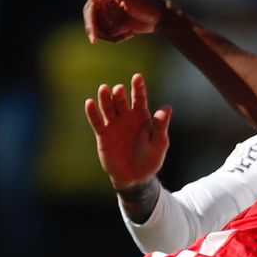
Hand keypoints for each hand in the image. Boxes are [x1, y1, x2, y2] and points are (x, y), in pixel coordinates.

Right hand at [83, 0, 169, 43]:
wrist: (159, 17)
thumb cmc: (146, 4)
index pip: (91, 7)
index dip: (90, 23)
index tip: (94, 38)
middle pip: (91, 19)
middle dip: (98, 31)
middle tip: (95, 42)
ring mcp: (107, 11)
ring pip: (100, 29)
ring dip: (113, 34)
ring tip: (129, 33)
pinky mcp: (112, 22)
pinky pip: (107, 35)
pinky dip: (117, 38)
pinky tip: (130, 33)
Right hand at [84, 74, 171, 190]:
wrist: (135, 179)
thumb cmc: (150, 160)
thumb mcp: (159, 144)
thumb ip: (161, 126)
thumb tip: (167, 107)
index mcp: (142, 116)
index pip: (140, 99)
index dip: (138, 88)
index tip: (137, 77)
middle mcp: (127, 117)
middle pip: (122, 102)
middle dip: (120, 95)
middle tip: (118, 89)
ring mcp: (114, 125)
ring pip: (108, 108)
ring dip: (105, 99)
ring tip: (103, 89)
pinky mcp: (103, 135)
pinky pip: (97, 122)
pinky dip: (93, 113)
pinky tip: (89, 103)